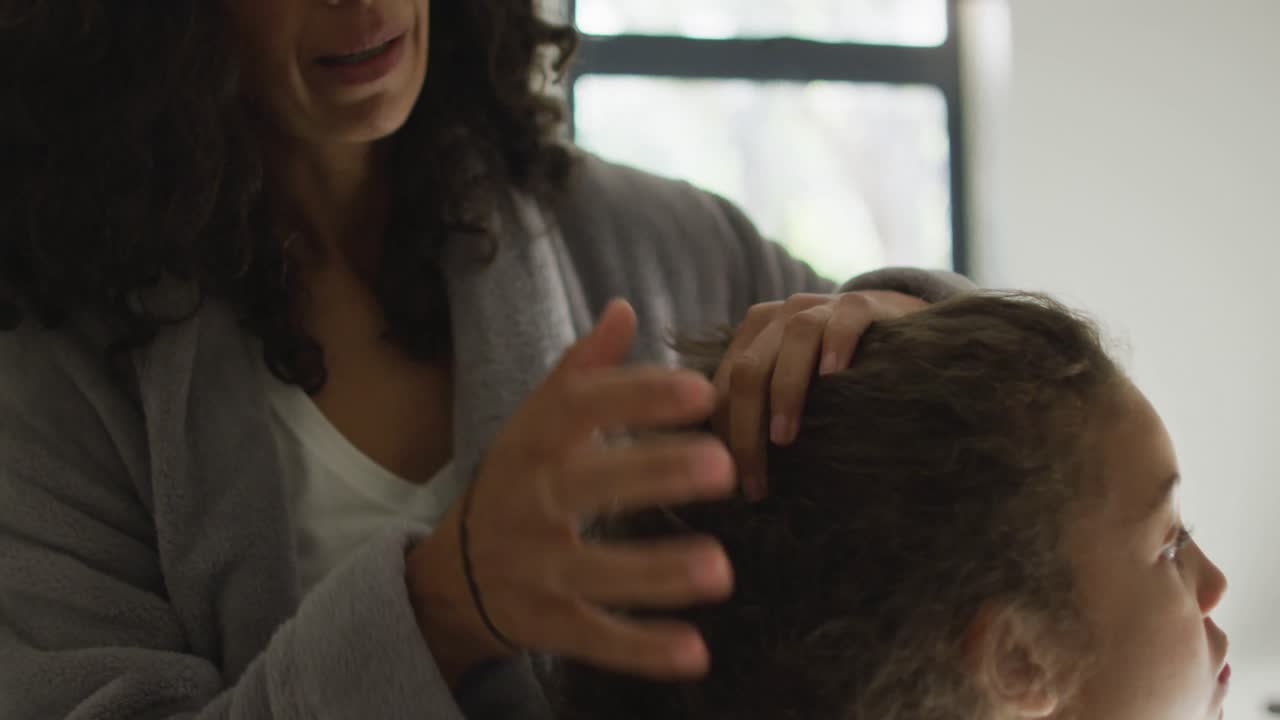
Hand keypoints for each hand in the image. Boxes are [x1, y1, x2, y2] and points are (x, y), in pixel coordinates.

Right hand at [408, 300, 735, 683]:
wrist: (453, 574)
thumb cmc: (519, 480)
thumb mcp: (538, 422)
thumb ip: (583, 371)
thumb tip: (624, 309)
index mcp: (535, 441)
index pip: (583, 408)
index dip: (641, 397)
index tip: (702, 390)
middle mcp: (532, 501)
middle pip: (591, 485)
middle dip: (656, 474)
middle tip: (724, 466)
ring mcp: (537, 566)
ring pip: (596, 570)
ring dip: (658, 573)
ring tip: (722, 571)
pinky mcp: (547, 623)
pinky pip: (595, 638)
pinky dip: (642, 650)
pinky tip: (696, 653)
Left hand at [712, 290, 927, 499]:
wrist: (890, 318)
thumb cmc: (834, 368)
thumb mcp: (795, 383)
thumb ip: (766, 409)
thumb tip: (737, 474)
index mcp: (753, 337)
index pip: (725, 387)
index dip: (724, 435)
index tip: (734, 481)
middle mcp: (779, 318)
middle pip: (749, 370)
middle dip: (745, 429)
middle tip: (755, 480)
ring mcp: (819, 307)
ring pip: (792, 342)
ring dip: (785, 392)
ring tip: (784, 438)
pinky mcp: (861, 305)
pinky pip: (843, 322)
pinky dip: (836, 345)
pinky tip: (834, 376)